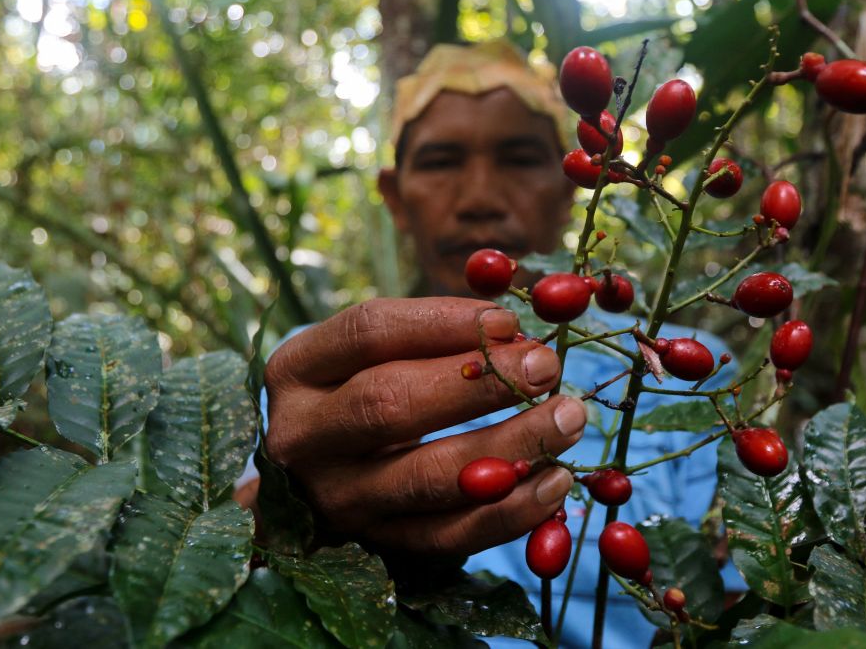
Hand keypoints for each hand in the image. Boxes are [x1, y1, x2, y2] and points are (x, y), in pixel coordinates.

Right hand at [263, 297, 585, 555]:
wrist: (308, 487)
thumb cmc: (355, 393)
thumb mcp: (367, 356)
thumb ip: (428, 337)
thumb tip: (515, 329)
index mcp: (297, 370)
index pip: (368, 332)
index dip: (443, 320)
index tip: (508, 319)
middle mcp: (303, 436)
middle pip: (391, 403)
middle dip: (479, 382)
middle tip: (546, 365)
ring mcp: (337, 499)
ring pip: (428, 476)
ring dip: (510, 446)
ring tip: (568, 418)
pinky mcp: (375, 546)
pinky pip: (449, 536)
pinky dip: (509, 513)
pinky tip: (555, 482)